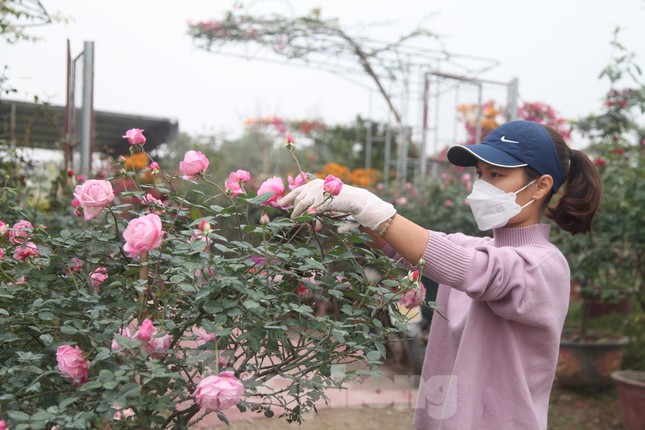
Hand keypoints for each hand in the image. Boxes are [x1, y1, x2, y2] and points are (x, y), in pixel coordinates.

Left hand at [278, 179, 395, 230]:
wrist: (355, 199)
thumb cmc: (342, 201)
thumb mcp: (325, 199)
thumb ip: (315, 203)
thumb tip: (306, 212)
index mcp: (315, 183)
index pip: (297, 190)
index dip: (288, 197)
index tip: (281, 204)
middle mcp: (314, 185)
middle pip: (298, 198)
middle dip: (294, 208)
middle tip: (293, 216)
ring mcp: (318, 192)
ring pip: (302, 203)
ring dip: (298, 213)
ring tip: (296, 220)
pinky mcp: (322, 200)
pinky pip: (311, 210)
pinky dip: (307, 216)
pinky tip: (307, 220)